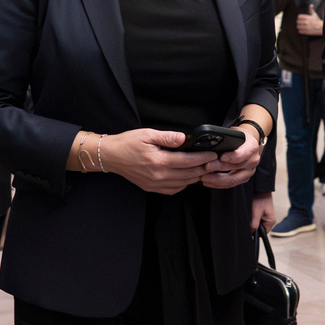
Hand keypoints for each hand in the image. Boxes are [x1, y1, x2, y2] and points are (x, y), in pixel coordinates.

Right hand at [100, 129, 218, 194]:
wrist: (110, 156)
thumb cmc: (127, 143)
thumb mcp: (147, 134)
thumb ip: (167, 137)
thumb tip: (184, 138)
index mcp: (158, 161)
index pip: (187, 161)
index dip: (203, 158)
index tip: (213, 154)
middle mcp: (158, 175)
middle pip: (188, 174)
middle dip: (203, 168)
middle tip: (214, 163)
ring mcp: (155, 184)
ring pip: (182, 184)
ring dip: (196, 177)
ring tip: (205, 169)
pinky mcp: (151, 188)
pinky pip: (173, 190)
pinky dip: (184, 185)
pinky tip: (188, 178)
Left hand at [200, 125, 264, 189]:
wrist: (247, 142)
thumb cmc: (238, 137)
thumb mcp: (234, 132)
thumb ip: (225, 138)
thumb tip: (210, 144)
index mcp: (252, 146)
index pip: (244, 153)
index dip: (232, 156)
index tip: (221, 157)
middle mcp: (253, 160)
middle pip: (236, 167)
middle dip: (219, 168)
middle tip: (206, 166)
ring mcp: (250, 171)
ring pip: (234, 179)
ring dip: (217, 179)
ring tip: (204, 177)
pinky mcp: (244, 178)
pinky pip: (231, 184)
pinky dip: (219, 184)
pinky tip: (209, 181)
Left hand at [250, 192, 275, 232]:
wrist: (261, 188)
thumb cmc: (260, 199)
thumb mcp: (256, 212)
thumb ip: (254, 224)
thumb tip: (252, 232)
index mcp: (271, 221)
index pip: (263, 233)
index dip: (256, 233)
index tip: (250, 229)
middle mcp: (270, 219)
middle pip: (261, 228)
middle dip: (254, 225)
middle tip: (250, 218)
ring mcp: (267, 215)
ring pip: (258, 223)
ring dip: (254, 220)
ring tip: (252, 213)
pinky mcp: (263, 212)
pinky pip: (258, 218)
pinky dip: (254, 216)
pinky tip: (253, 210)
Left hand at [295, 5, 322, 35]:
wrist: (321, 28)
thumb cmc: (317, 21)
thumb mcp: (314, 14)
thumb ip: (311, 10)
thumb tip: (311, 5)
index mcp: (307, 18)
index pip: (299, 16)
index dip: (299, 17)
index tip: (299, 18)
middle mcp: (306, 22)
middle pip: (297, 22)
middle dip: (298, 22)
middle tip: (299, 22)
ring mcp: (306, 28)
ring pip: (298, 26)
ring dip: (298, 26)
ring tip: (300, 26)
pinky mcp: (306, 32)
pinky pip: (299, 31)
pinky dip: (299, 30)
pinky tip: (301, 29)